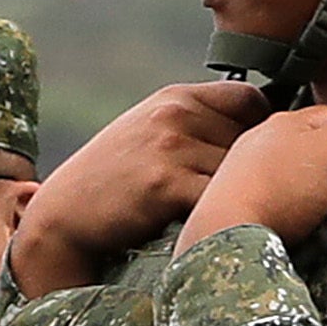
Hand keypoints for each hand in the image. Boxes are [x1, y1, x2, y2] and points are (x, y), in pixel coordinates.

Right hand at [11, 76, 268, 292]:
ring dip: (237, 196)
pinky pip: (219, 196)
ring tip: (225, 215)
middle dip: (249, 171)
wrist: (65, 215)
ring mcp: (170, 146)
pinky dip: (222, 214)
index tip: (253, 160)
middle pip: (250, 139)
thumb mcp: (151, 135)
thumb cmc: (115, 183)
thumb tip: (261, 133)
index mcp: (176, 98)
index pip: (251, 99)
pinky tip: (211, 227)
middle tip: (242, 198)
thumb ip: (196, 125)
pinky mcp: (166, 183)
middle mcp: (175, 113)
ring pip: (239, 171)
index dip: (260, 130)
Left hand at [180, 77, 326, 247]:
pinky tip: (293, 219)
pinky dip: (286, 205)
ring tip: (321, 206)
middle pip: (307, 144)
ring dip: (305, 185)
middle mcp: (261, 141)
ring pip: (287, 171)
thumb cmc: (276, 190)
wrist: (228, 234)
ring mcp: (246, 171)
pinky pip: (273, 197)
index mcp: (286, 122)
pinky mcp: (239, 201)